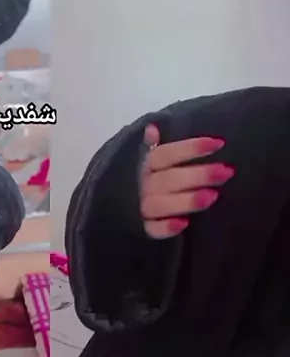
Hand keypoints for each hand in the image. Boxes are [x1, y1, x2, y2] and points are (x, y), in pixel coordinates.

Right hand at [140, 124, 233, 238]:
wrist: (129, 209)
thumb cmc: (153, 179)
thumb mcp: (154, 160)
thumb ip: (155, 145)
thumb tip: (152, 127)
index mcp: (147, 164)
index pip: (166, 153)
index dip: (191, 147)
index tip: (219, 143)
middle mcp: (145, 184)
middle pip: (169, 178)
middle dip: (198, 174)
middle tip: (226, 171)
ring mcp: (144, 207)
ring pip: (160, 203)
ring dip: (186, 200)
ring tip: (213, 196)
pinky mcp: (146, 228)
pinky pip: (153, 229)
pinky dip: (166, 227)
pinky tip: (184, 224)